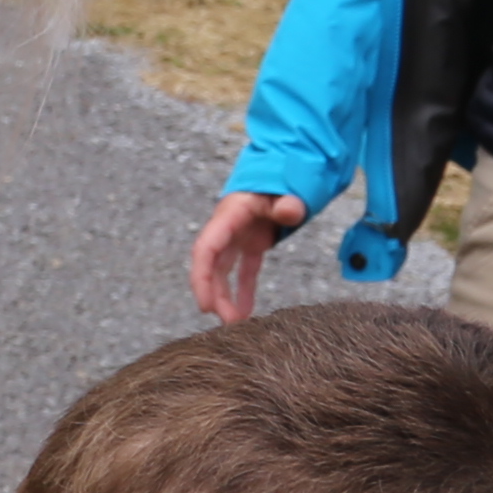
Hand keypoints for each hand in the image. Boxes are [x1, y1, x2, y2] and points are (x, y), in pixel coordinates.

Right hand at [187, 190, 306, 322]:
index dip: (201, 278)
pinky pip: (244, 270)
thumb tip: (290, 210)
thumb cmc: (285, 177)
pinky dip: (244, 290)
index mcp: (229, 215)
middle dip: (214, 294)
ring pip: (224, 271)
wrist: (290, 168)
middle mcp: (228, 227)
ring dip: (226, 296)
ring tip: (235, 324)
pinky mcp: (252, 242)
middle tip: (224, 322)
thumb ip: (287, 201)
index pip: (206, 249)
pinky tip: (247, 312)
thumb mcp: (286, 189)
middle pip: (212, 265)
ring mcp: (239, 236)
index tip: (204, 304)